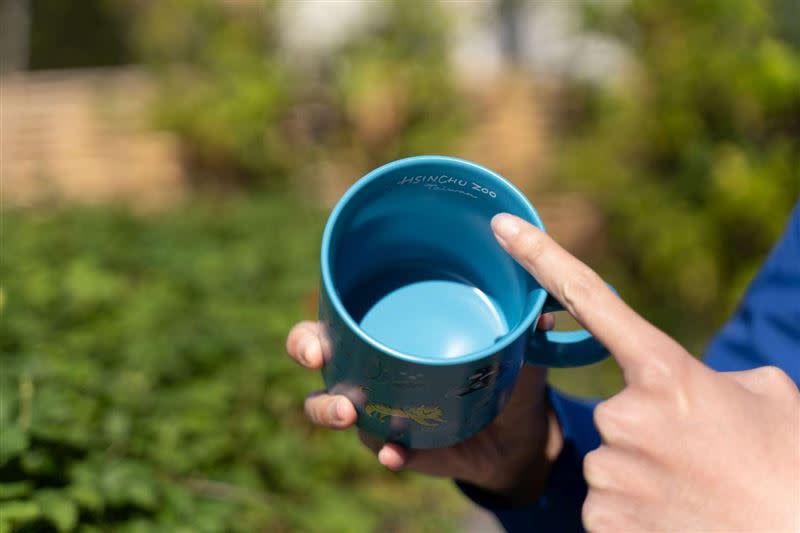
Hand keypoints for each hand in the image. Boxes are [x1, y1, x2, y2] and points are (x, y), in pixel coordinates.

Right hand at [286, 316, 562, 501]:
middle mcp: (376, 374)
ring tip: (349, 412)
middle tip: (317, 357)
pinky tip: (395, 452)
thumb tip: (542, 309)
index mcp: (391, 339)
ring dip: (332, 410)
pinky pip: (387, 451)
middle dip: (307, 353)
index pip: (338, 324)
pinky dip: (390, 452)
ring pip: (336, 410)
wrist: (520, 437)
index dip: (313, 327)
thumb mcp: (513, 348)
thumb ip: (522, 328)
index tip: (316, 332)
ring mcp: (385, 413)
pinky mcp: (405, 449)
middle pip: (323, 362)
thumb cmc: (504, 376)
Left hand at [491, 213, 799, 531]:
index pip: (590, 299)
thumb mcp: (766, 394)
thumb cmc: (790, 467)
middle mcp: (624, 415)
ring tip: (695, 492)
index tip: (503, 228)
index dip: (541, 258)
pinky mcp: (601, 518)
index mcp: (665, 372)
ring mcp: (610, 470)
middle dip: (652, 431)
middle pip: (617, 412)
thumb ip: (712, 375)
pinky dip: (636, 511)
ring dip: (645, 473)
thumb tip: (686, 386)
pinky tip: (674, 517)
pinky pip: (606, 502)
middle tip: (701, 458)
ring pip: (612, 459)